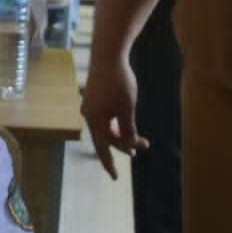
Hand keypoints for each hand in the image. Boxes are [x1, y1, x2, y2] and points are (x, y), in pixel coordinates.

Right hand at [79, 54, 145, 179]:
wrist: (109, 55)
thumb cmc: (118, 83)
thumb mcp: (127, 109)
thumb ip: (128, 129)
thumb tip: (130, 144)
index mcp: (94, 120)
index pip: (102, 148)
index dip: (109, 163)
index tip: (115, 177)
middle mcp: (89, 114)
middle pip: (106, 137)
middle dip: (124, 144)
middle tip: (143, 147)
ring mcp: (92, 105)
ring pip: (107, 126)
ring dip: (123, 132)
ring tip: (139, 137)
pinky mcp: (96, 96)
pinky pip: (106, 116)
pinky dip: (118, 122)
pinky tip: (128, 121)